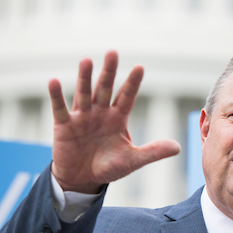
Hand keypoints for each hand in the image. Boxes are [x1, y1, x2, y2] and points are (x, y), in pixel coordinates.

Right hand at [48, 50, 180, 193]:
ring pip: (84, 93)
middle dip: (109, 71)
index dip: (132, 83)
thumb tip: (178, 147)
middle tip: (113, 52)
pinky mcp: (64, 125)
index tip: (140, 67)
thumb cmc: (109, 167)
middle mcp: (100, 113)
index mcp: (118, 118)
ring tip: (86, 61)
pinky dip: (57, 96)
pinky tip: (54, 81)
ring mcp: (82, 117)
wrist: (83, 180)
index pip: (127, 96)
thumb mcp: (132, 160)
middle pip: (106, 88)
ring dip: (84, 78)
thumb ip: (153, 152)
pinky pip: (60, 109)